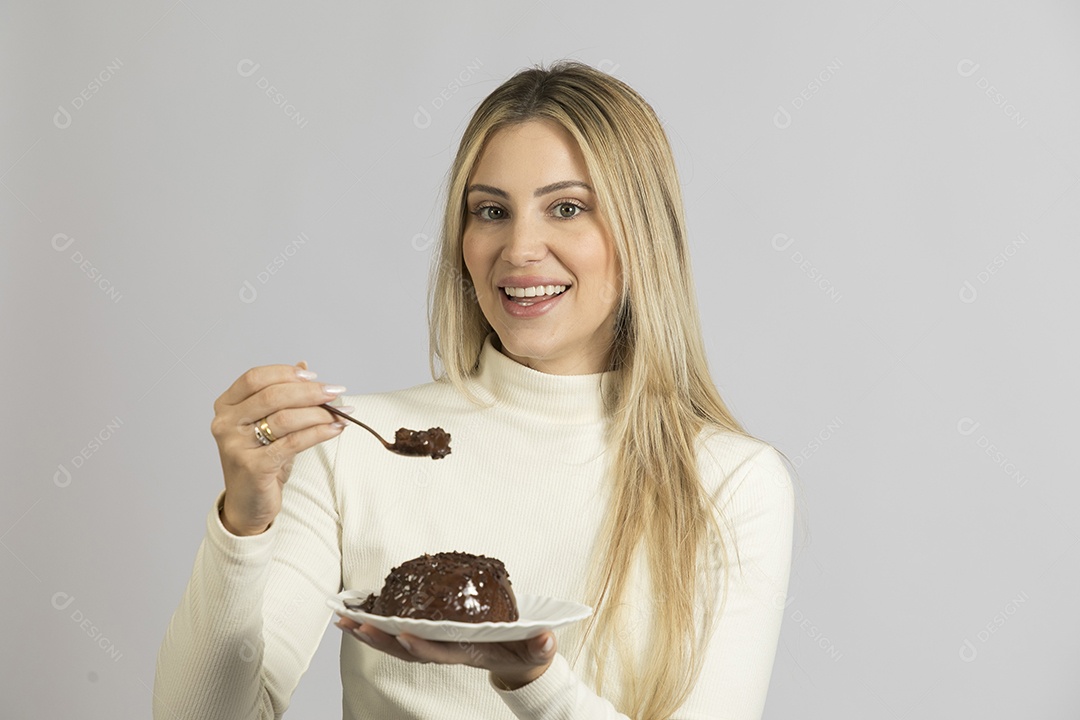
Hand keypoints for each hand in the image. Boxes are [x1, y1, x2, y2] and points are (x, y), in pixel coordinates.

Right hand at [211, 361, 346, 534]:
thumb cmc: (261, 460)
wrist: (249, 503)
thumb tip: (304, 366)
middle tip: (335, 392)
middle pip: (272, 396)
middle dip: (309, 392)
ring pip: (285, 419)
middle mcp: (225, 424)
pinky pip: (293, 443)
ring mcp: (236, 446)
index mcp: (226, 406)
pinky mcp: (253, 466)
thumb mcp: (268, 423)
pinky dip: (319, 433)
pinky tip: (336, 429)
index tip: (314, 377)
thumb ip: (282, 395)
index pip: (255, 378)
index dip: (286, 374)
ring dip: (319, 413)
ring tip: (341, 413)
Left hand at [334, 615, 555, 689]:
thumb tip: (547, 638)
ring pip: (397, 643)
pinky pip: (400, 631)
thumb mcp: (536, 648)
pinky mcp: (432, 635)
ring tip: (344, 618)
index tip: (402, 634)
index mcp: (467, 652)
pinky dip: (380, 623)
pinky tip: (361, 612)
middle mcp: (446, 651)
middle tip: (354, 624)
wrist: (518, 659)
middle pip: (406, 650)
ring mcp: (437, 645)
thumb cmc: (524, 650)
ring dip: (370, 632)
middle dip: (380, 639)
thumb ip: (541, 644)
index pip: (439, 653)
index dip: (420, 646)